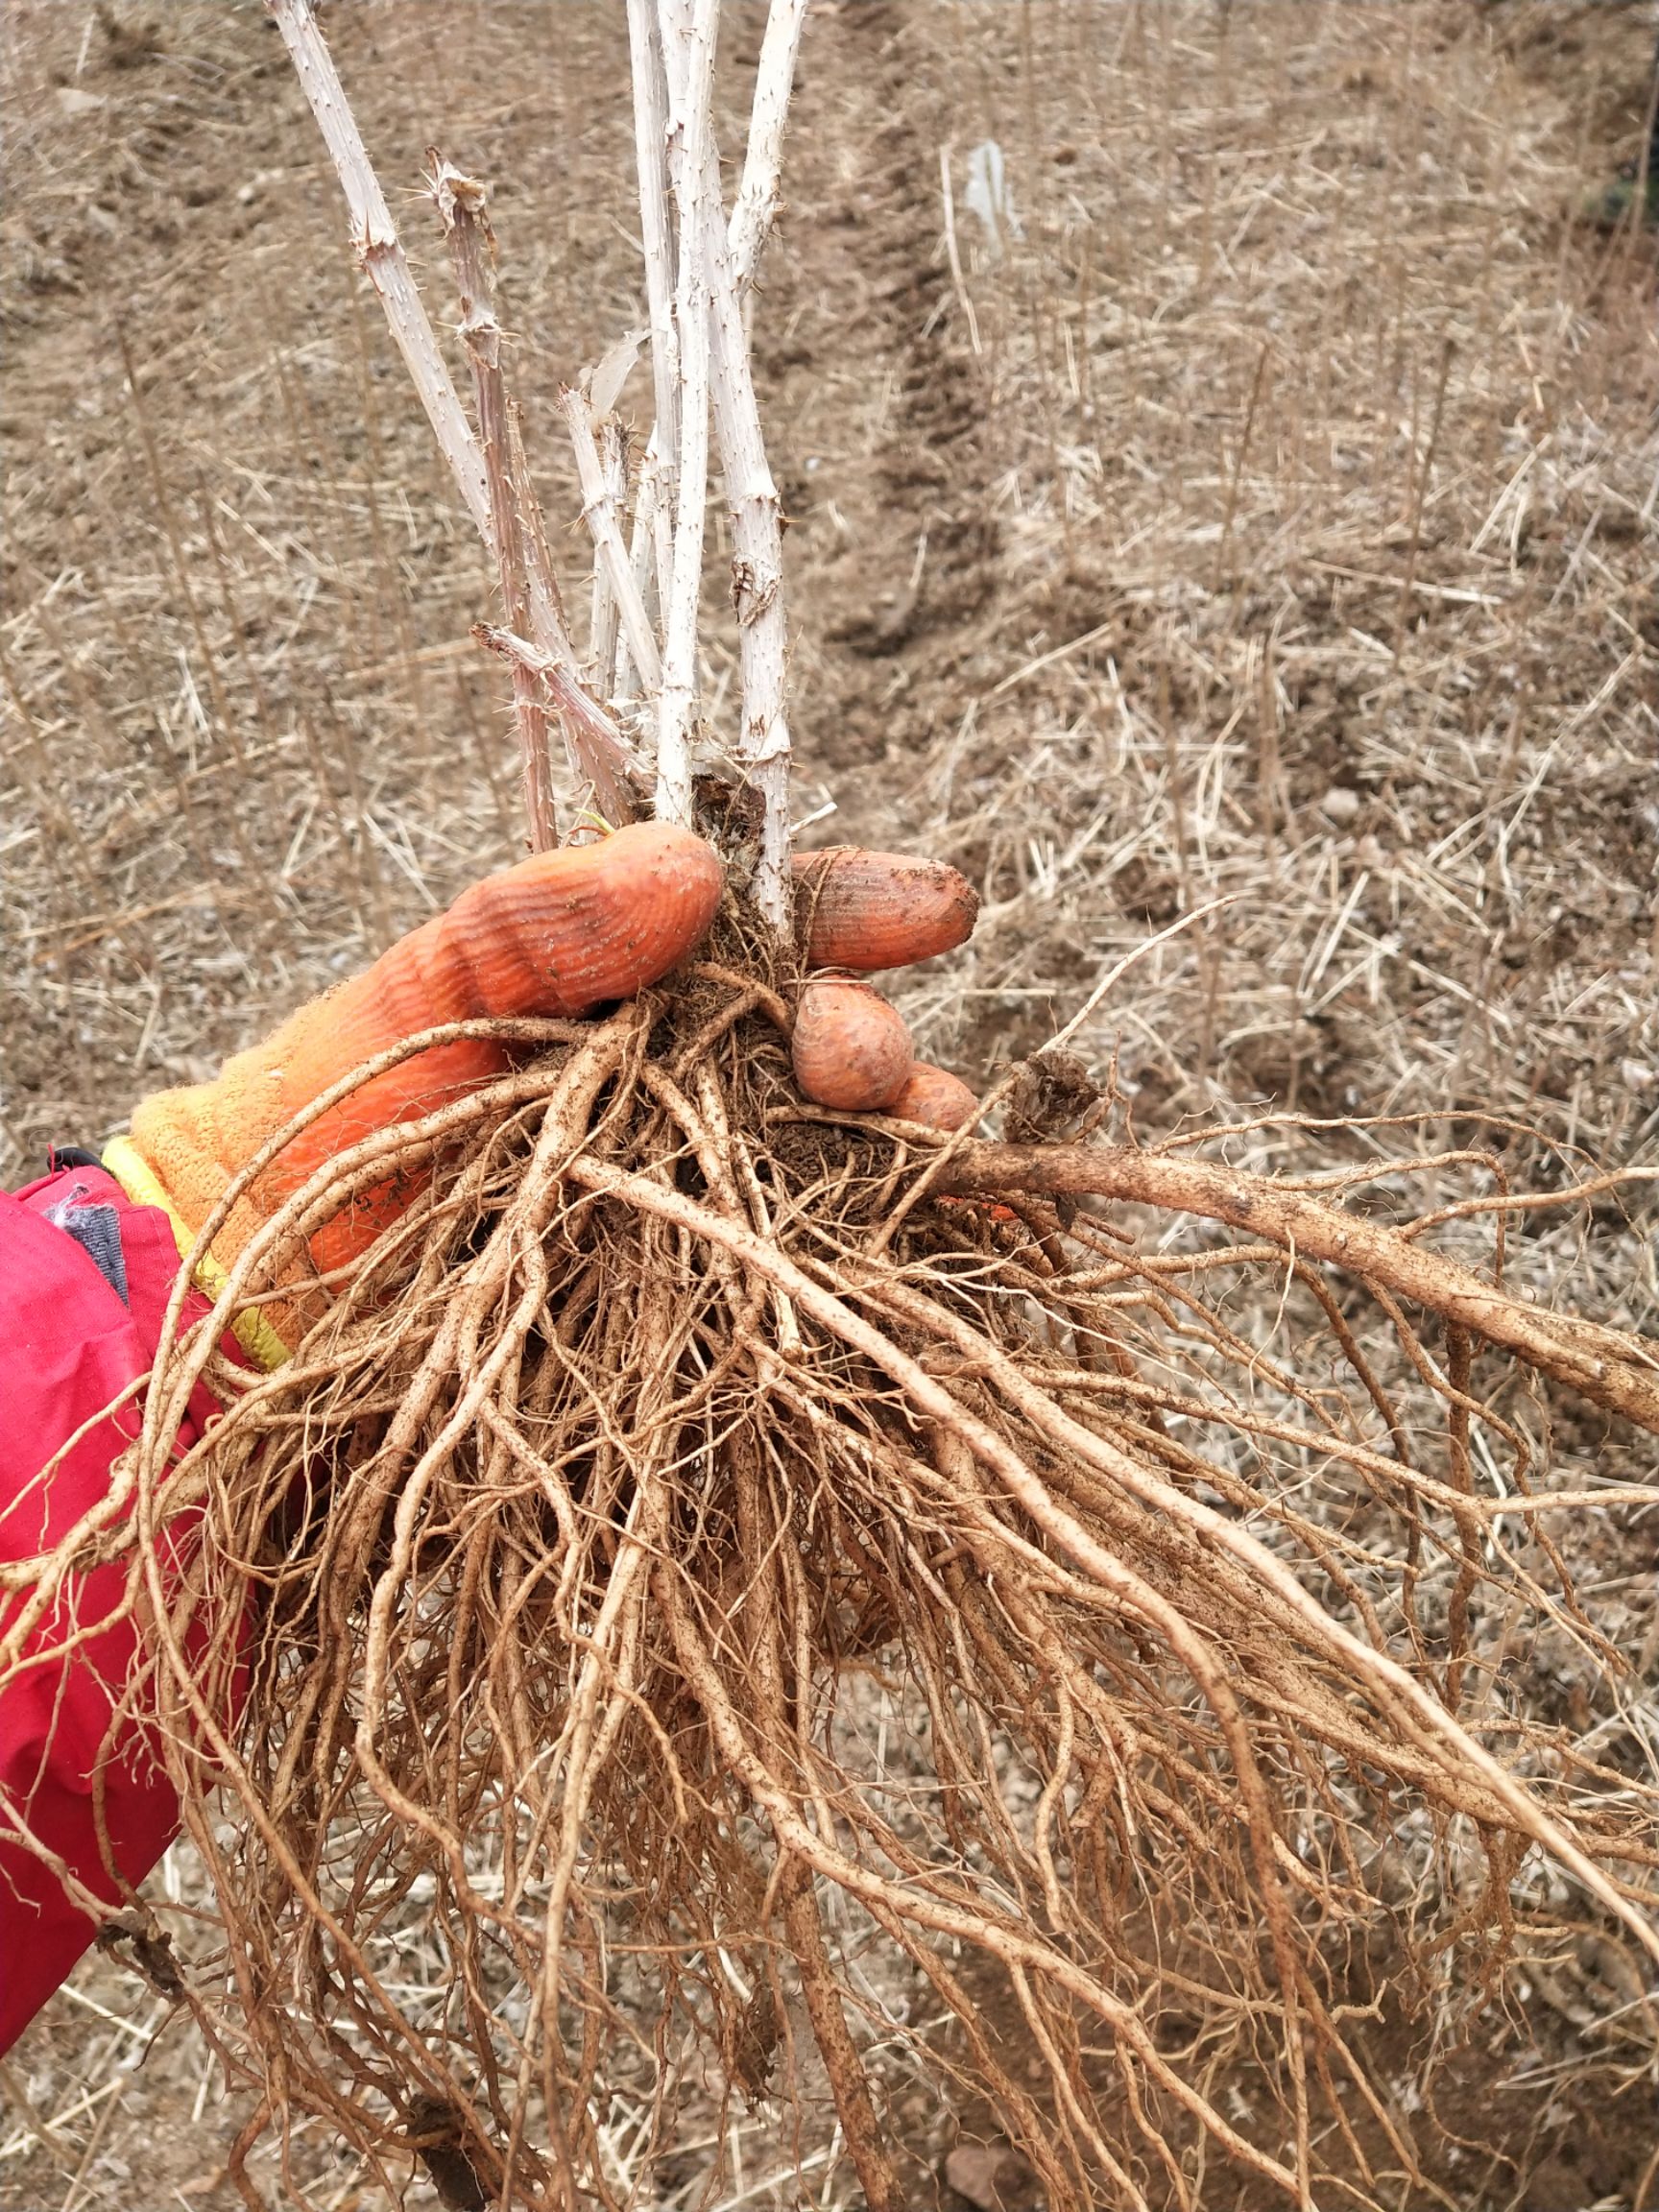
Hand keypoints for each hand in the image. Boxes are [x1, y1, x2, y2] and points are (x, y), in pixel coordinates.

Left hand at [110, 825, 976, 1356]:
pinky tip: (966, 1244)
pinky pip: (815, 1262)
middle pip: (815, 1043)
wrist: (252, 1312)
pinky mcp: (695, 1297)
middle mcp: (673, 1081)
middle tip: (858, 1065)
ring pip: (834, 1152)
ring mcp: (690, 1191)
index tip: (931, 911)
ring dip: (899, 1142)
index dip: (850, 908)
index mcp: (616, 986)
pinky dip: (898, 1247)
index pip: (758, 928)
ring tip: (921, 1146)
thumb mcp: (413, 1003)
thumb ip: (533, 927)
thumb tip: (689, 862)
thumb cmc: (315, 1132)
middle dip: (865, 1039)